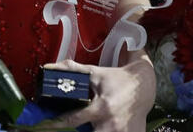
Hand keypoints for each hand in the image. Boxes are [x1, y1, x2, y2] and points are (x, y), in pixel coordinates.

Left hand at [41, 58, 155, 131]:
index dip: (59, 124)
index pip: (74, 119)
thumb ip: (73, 71)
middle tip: (70, 129)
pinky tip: (106, 129)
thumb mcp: (96, 73)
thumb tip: (50, 67)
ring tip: (90, 127)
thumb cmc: (117, 80)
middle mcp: (111, 123)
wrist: (145, 85)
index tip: (47, 126)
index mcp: (101, 107)